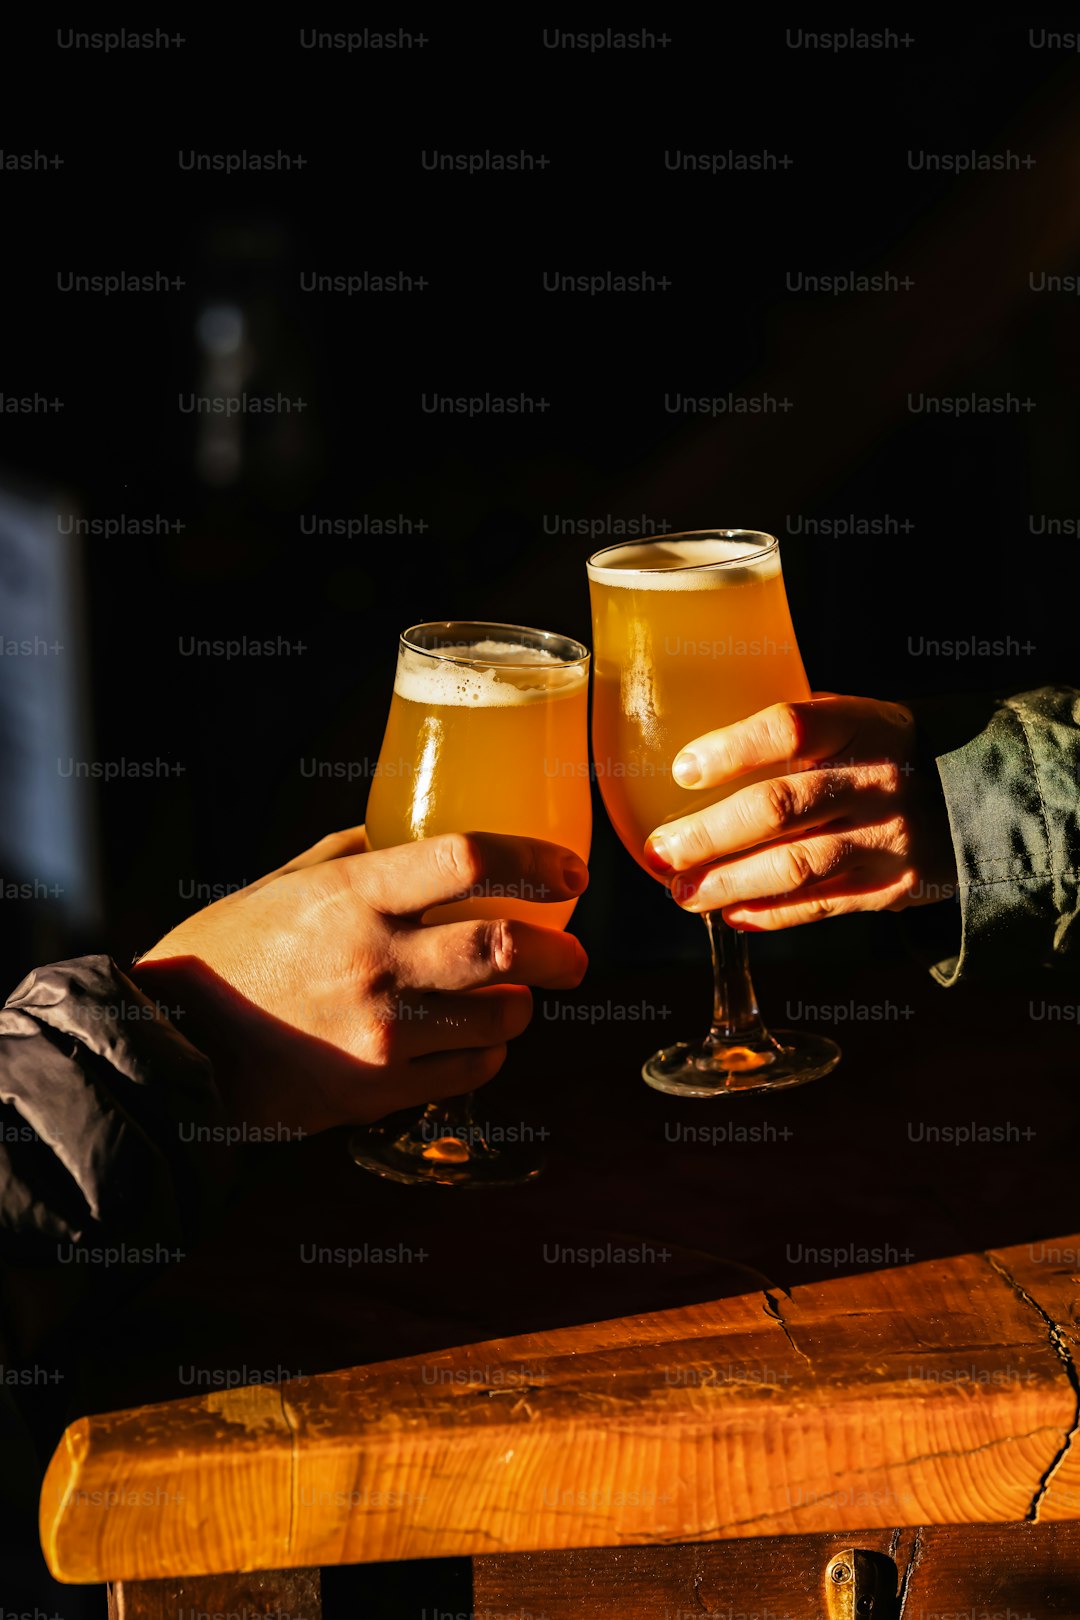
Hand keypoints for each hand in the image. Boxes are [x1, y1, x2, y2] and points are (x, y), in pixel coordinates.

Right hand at [131, 826, 587, 1132]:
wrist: (172, 1043)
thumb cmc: (229, 952)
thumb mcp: (288, 880)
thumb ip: (360, 853)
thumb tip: (422, 832)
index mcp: (352, 894)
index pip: (468, 859)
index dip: (535, 860)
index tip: (571, 871)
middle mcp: (374, 960)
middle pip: (506, 948)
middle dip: (562, 953)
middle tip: (574, 955)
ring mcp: (379, 1032)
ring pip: (501, 1018)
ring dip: (522, 1005)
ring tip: (513, 997)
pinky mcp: (376, 1091)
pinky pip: (470, 1071)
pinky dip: (488, 1053)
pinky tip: (474, 1039)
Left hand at [642, 694, 956, 928]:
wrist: (977, 795)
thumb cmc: (884, 749)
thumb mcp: (852, 716)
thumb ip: (791, 732)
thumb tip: (691, 756)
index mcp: (858, 724)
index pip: (789, 729)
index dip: (731, 751)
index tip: (681, 771)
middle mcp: (874, 781)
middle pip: (779, 808)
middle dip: (708, 835)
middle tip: (660, 852)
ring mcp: (887, 838)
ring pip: (795, 867)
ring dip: (729, 884)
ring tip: (682, 894)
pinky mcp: (893, 887)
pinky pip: (822, 906)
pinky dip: (771, 914)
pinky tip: (730, 915)